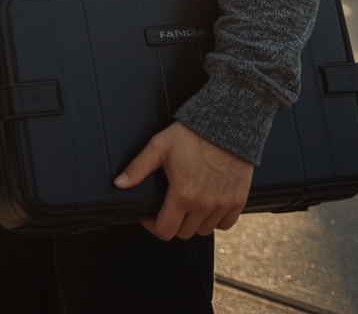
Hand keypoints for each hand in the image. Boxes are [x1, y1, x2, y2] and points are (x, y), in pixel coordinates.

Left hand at [113, 121, 254, 240]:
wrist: (227, 125)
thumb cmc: (192, 135)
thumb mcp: (159, 147)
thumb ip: (138, 167)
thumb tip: (119, 183)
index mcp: (183, 195)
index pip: (165, 230)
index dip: (152, 227)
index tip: (149, 217)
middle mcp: (204, 205)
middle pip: (184, 233)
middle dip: (173, 223)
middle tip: (169, 208)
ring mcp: (223, 205)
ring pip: (204, 231)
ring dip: (194, 223)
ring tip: (187, 206)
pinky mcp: (238, 201)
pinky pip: (225, 224)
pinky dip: (215, 220)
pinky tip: (207, 207)